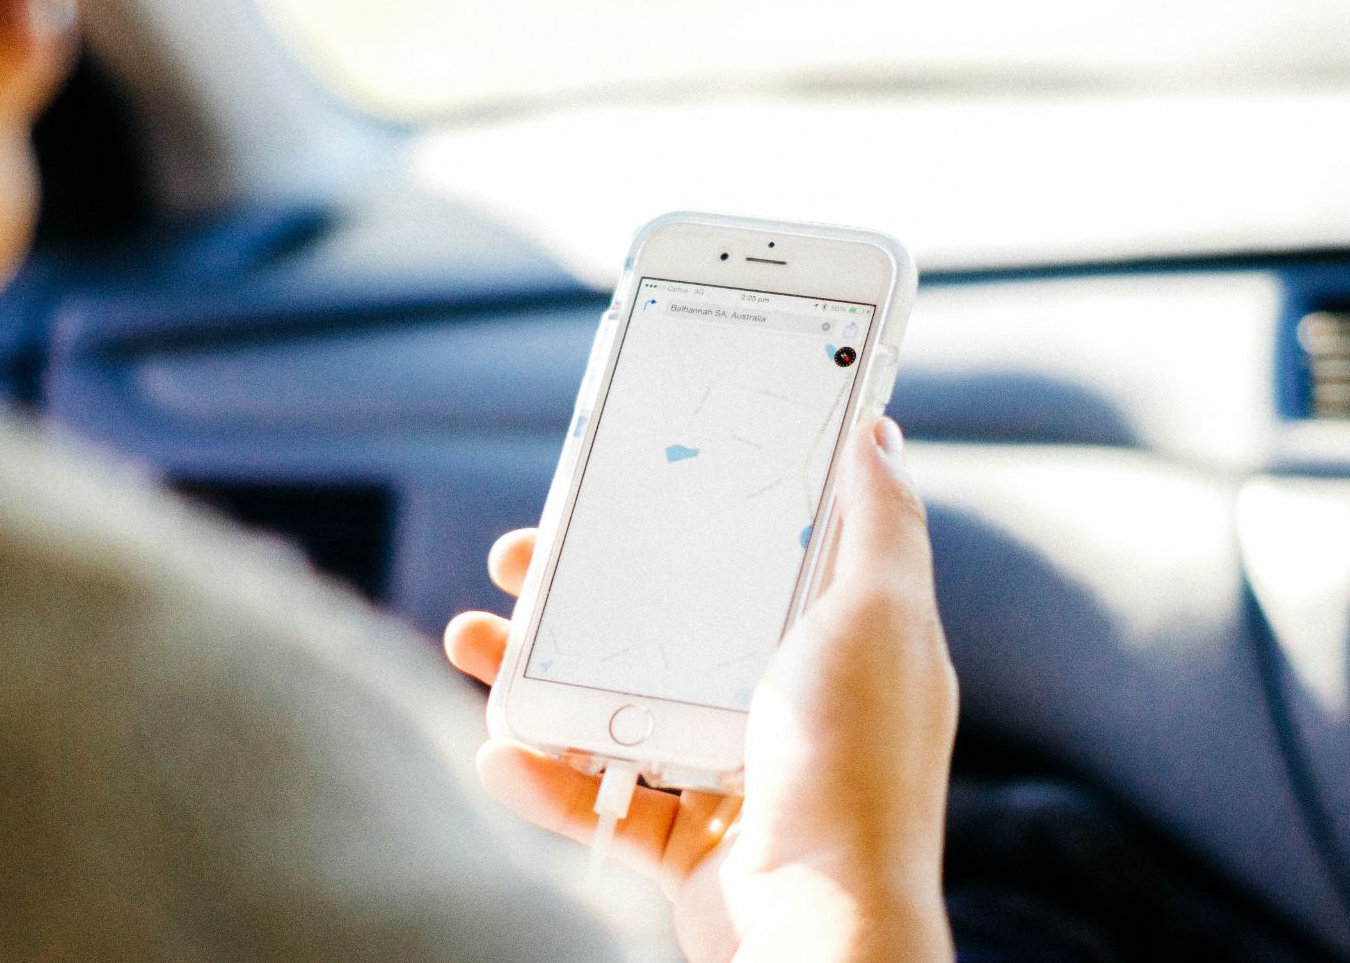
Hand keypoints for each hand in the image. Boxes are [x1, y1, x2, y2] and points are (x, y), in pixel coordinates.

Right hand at [444, 418, 957, 962]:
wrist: (824, 928)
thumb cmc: (857, 766)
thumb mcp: (880, 618)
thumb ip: (879, 525)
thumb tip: (878, 435)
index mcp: (831, 645)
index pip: (748, 559)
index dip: (682, 517)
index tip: (613, 484)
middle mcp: (785, 707)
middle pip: (666, 629)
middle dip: (579, 593)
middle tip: (516, 562)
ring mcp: (737, 781)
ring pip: (620, 711)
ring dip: (536, 677)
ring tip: (470, 642)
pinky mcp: (693, 850)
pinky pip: (603, 807)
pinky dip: (546, 782)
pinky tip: (496, 750)